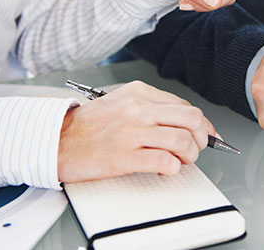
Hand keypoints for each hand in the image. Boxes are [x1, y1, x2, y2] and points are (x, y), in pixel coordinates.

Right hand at [58, 81, 215, 182]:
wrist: (56, 141)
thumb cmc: (88, 126)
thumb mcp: (121, 103)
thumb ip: (151, 108)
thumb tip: (184, 122)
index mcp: (139, 93)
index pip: (185, 105)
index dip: (203, 124)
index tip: (207, 135)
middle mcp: (138, 109)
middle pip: (192, 119)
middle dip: (202, 138)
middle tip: (195, 149)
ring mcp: (132, 132)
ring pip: (184, 140)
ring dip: (189, 156)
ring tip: (180, 161)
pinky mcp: (125, 156)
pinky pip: (166, 162)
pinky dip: (172, 169)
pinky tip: (164, 169)